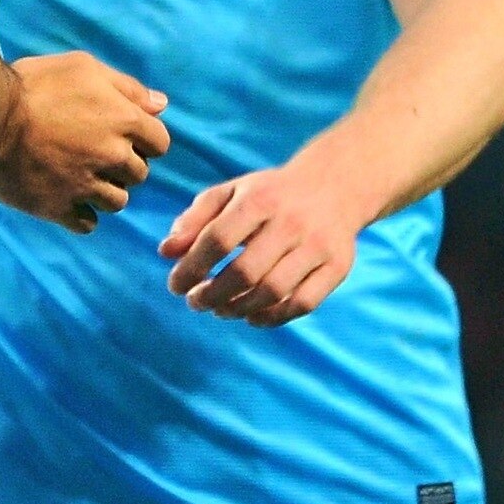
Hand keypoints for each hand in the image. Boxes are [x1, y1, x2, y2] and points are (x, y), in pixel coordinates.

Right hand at [0, 51, 170, 232]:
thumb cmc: (34, 85)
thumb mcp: (82, 68)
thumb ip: (126, 87)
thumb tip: (161, 104)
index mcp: (124, 121)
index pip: (160, 143)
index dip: (142, 139)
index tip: (118, 134)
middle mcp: (112, 157)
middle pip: (139, 175)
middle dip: (121, 165)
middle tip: (91, 152)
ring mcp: (87, 187)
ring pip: (117, 202)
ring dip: (103, 190)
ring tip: (76, 174)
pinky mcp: (60, 209)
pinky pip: (87, 223)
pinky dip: (80, 213)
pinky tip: (65, 196)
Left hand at [159, 163, 370, 325]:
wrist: (334, 186)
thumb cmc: (269, 194)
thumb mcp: (230, 193)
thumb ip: (194, 220)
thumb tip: (165, 253)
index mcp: (259, 200)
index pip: (217, 239)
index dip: (191, 267)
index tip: (175, 285)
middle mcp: (291, 223)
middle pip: (245, 271)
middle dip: (212, 294)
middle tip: (195, 302)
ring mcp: (317, 247)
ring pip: (273, 291)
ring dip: (238, 309)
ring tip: (219, 310)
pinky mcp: (338, 268)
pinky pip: (303, 304)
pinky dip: (273, 317)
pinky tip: (251, 316)